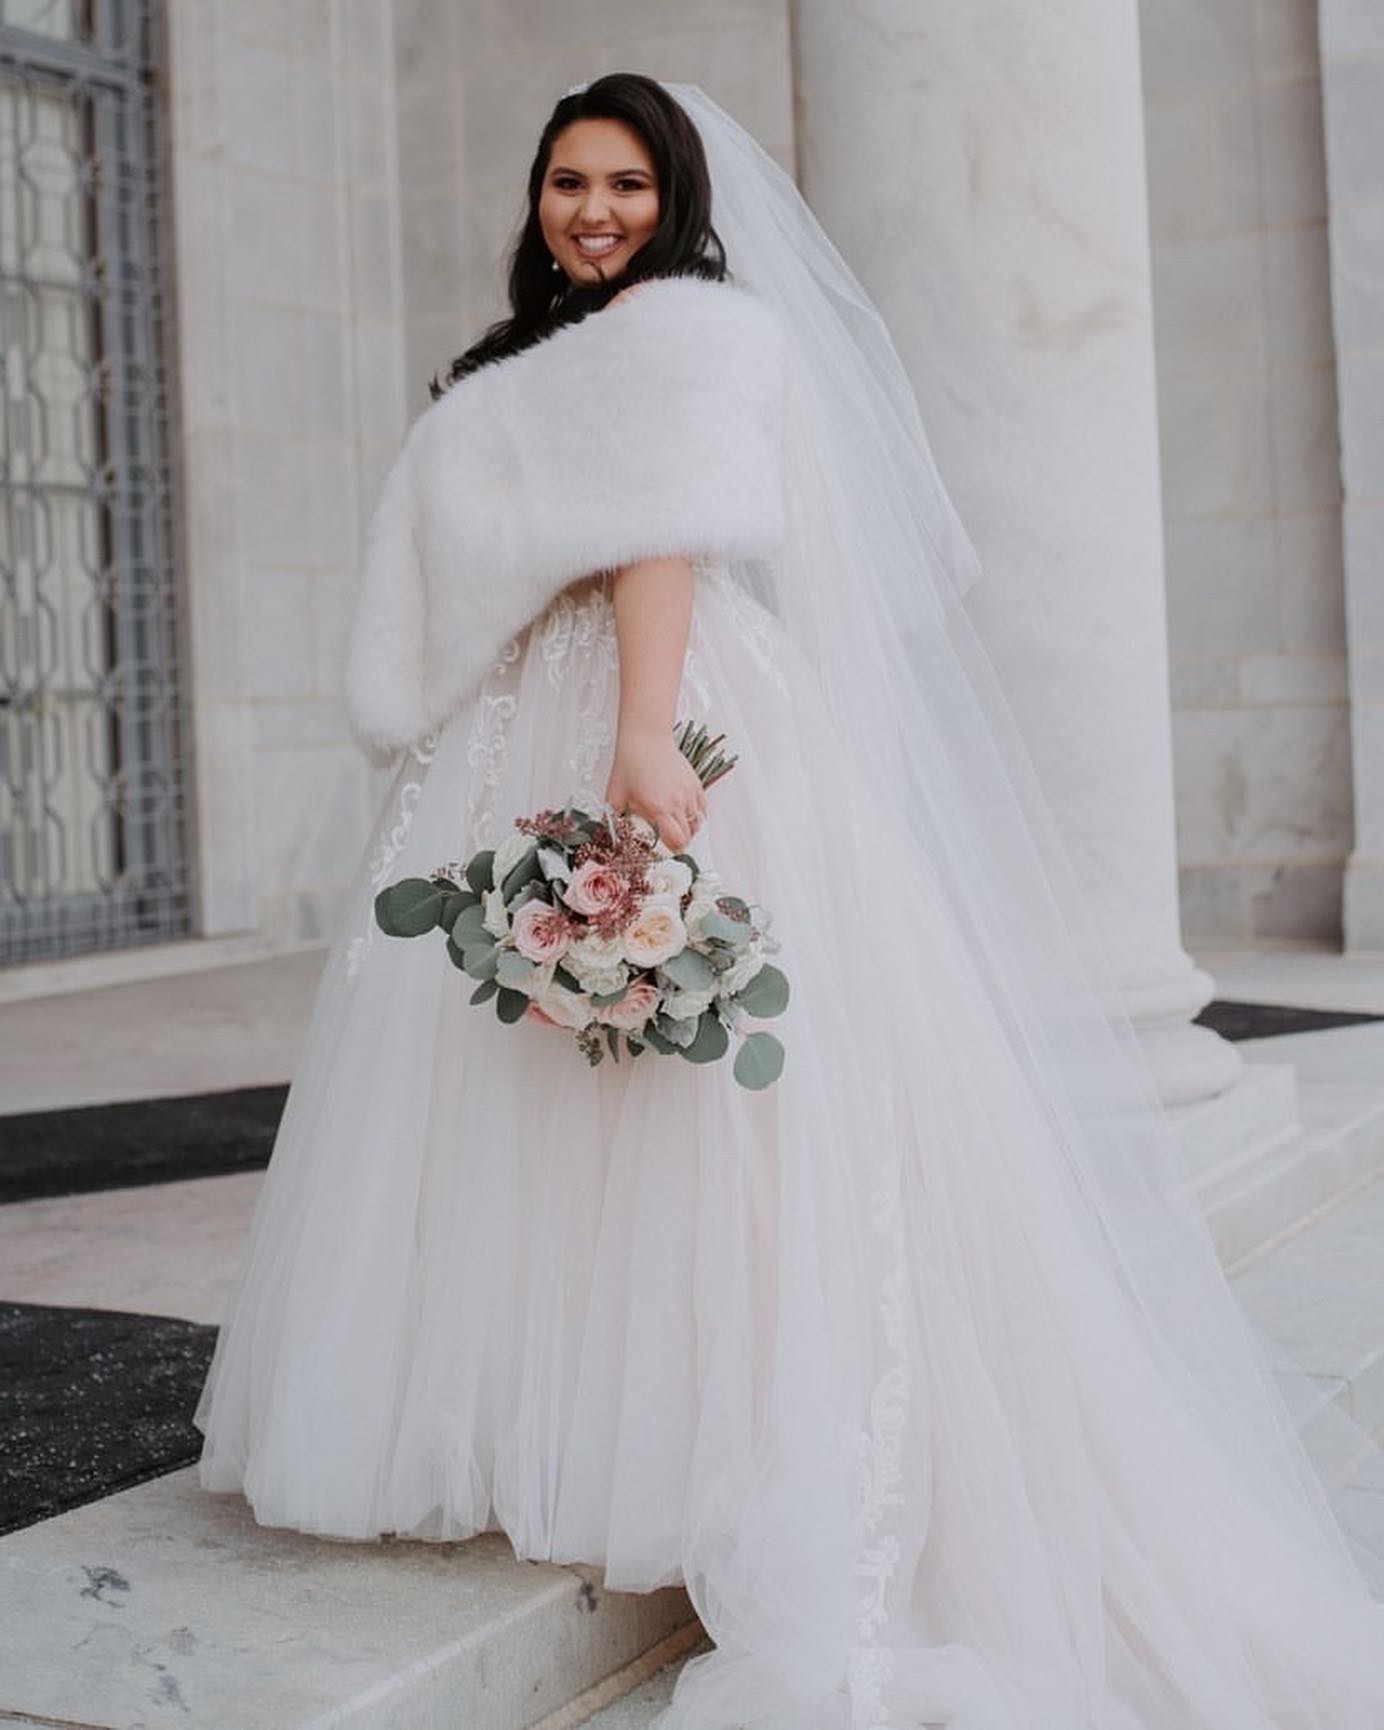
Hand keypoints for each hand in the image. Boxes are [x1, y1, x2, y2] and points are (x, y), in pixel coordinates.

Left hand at [605, 728, 707, 852]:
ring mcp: (688, 793)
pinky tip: (686, 815)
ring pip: (698, 823)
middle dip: (680, 842)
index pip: (676, 840)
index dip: (672, 850)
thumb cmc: (630, 764)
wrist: (645, 739)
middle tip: (670, 841)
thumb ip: (614, 818)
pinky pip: (702, 808)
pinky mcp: (695, 784)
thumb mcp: (615, 794)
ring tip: (676, 827)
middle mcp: (677, 802)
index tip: (665, 850)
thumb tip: (611, 834)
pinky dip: (697, 816)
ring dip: (689, 830)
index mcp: (657, 808)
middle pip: (689, 835)